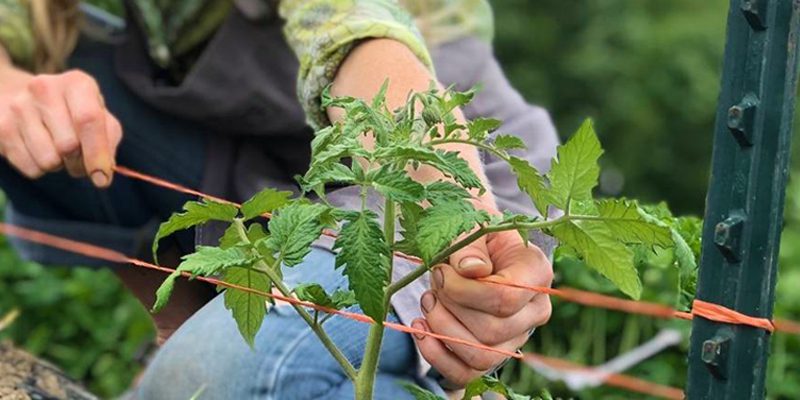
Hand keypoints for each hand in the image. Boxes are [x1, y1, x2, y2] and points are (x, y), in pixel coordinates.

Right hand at [0, 66, 120, 186]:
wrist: (24, 99)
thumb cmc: (74, 113)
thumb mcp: (100, 117)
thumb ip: (109, 140)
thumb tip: (103, 172)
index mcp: (77, 83)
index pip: (88, 119)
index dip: (97, 153)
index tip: (102, 178)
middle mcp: (45, 88)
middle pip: (68, 145)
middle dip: (79, 162)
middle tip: (78, 156)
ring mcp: (19, 107)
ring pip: (48, 160)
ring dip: (58, 165)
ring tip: (57, 148)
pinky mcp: (2, 128)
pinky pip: (30, 168)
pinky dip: (40, 168)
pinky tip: (38, 149)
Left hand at [412, 229, 553, 385]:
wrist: (465, 236)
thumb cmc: (469, 225)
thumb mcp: (468, 221)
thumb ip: (468, 244)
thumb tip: (472, 271)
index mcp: (536, 272)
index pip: (505, 299)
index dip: (464, 291)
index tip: (441, 271)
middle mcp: (534, 310)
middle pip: (492, 331)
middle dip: (451, 308)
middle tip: (434, 282)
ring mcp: (515, 336)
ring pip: (481, 357)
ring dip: (443, 331)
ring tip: (428, 302)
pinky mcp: (490, 352)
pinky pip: (466, 374)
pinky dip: (437, 356)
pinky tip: (421, 329)